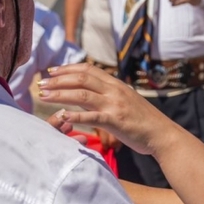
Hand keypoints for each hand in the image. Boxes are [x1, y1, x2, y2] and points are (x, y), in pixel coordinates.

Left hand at [38, 63, 179, 155]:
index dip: (67, 68)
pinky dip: (74, 116)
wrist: (162, 134)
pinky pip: (91, 117)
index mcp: (116, 84)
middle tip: (41, 84)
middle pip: (80, 79)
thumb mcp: (126, 100)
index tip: (51, 71)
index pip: (87, 69)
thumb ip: (109, 94)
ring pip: (81, 95)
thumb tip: (90, 92)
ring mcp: (114, 105)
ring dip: (60, 94)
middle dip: (58, 80)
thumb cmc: (144, 121)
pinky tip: (61, 117)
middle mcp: (114, 91)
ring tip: (44, 96)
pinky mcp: (115, 121)